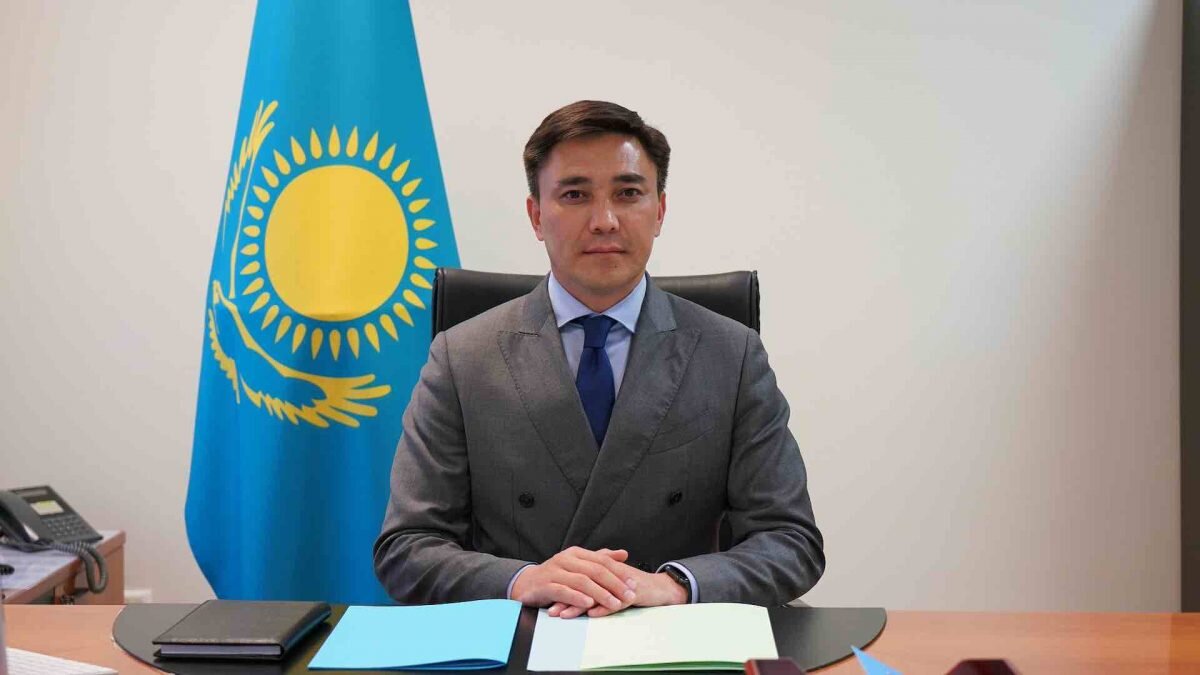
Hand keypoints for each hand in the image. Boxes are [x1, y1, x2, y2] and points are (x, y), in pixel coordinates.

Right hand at [510, 547, 638, 615]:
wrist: (526, 583)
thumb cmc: (556, 575)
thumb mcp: (578, 564)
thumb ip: (600, 559)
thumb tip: (623, 553)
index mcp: (576, 553)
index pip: (602, 561)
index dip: (619, 572)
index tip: (633, 584)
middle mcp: (566, 559)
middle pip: (595, 570)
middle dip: (615, 584)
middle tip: (629, 595)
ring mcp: (555, 571)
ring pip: (582, 581)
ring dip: (600, 594)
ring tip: (614, 603)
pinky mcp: (545, 585)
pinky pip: (563, 591)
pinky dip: (577, 597)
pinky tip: (589, 604)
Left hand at [547, 552, 688, 618]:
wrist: (659, 588)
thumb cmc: (633, 586)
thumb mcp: (612, 581)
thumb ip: (595, 581)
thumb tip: (575, 590)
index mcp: (603, 569)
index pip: (579, 578)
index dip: (563, 588)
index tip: (548, 598)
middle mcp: (610, 574)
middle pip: (583, 585)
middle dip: (566, 598)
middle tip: (551, 608)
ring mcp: (620, 584)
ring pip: (596, 594)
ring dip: (579, 605)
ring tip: (564, 615)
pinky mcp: (632, 594)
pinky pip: (615, 602)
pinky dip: (603, 609)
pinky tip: (591, 614)